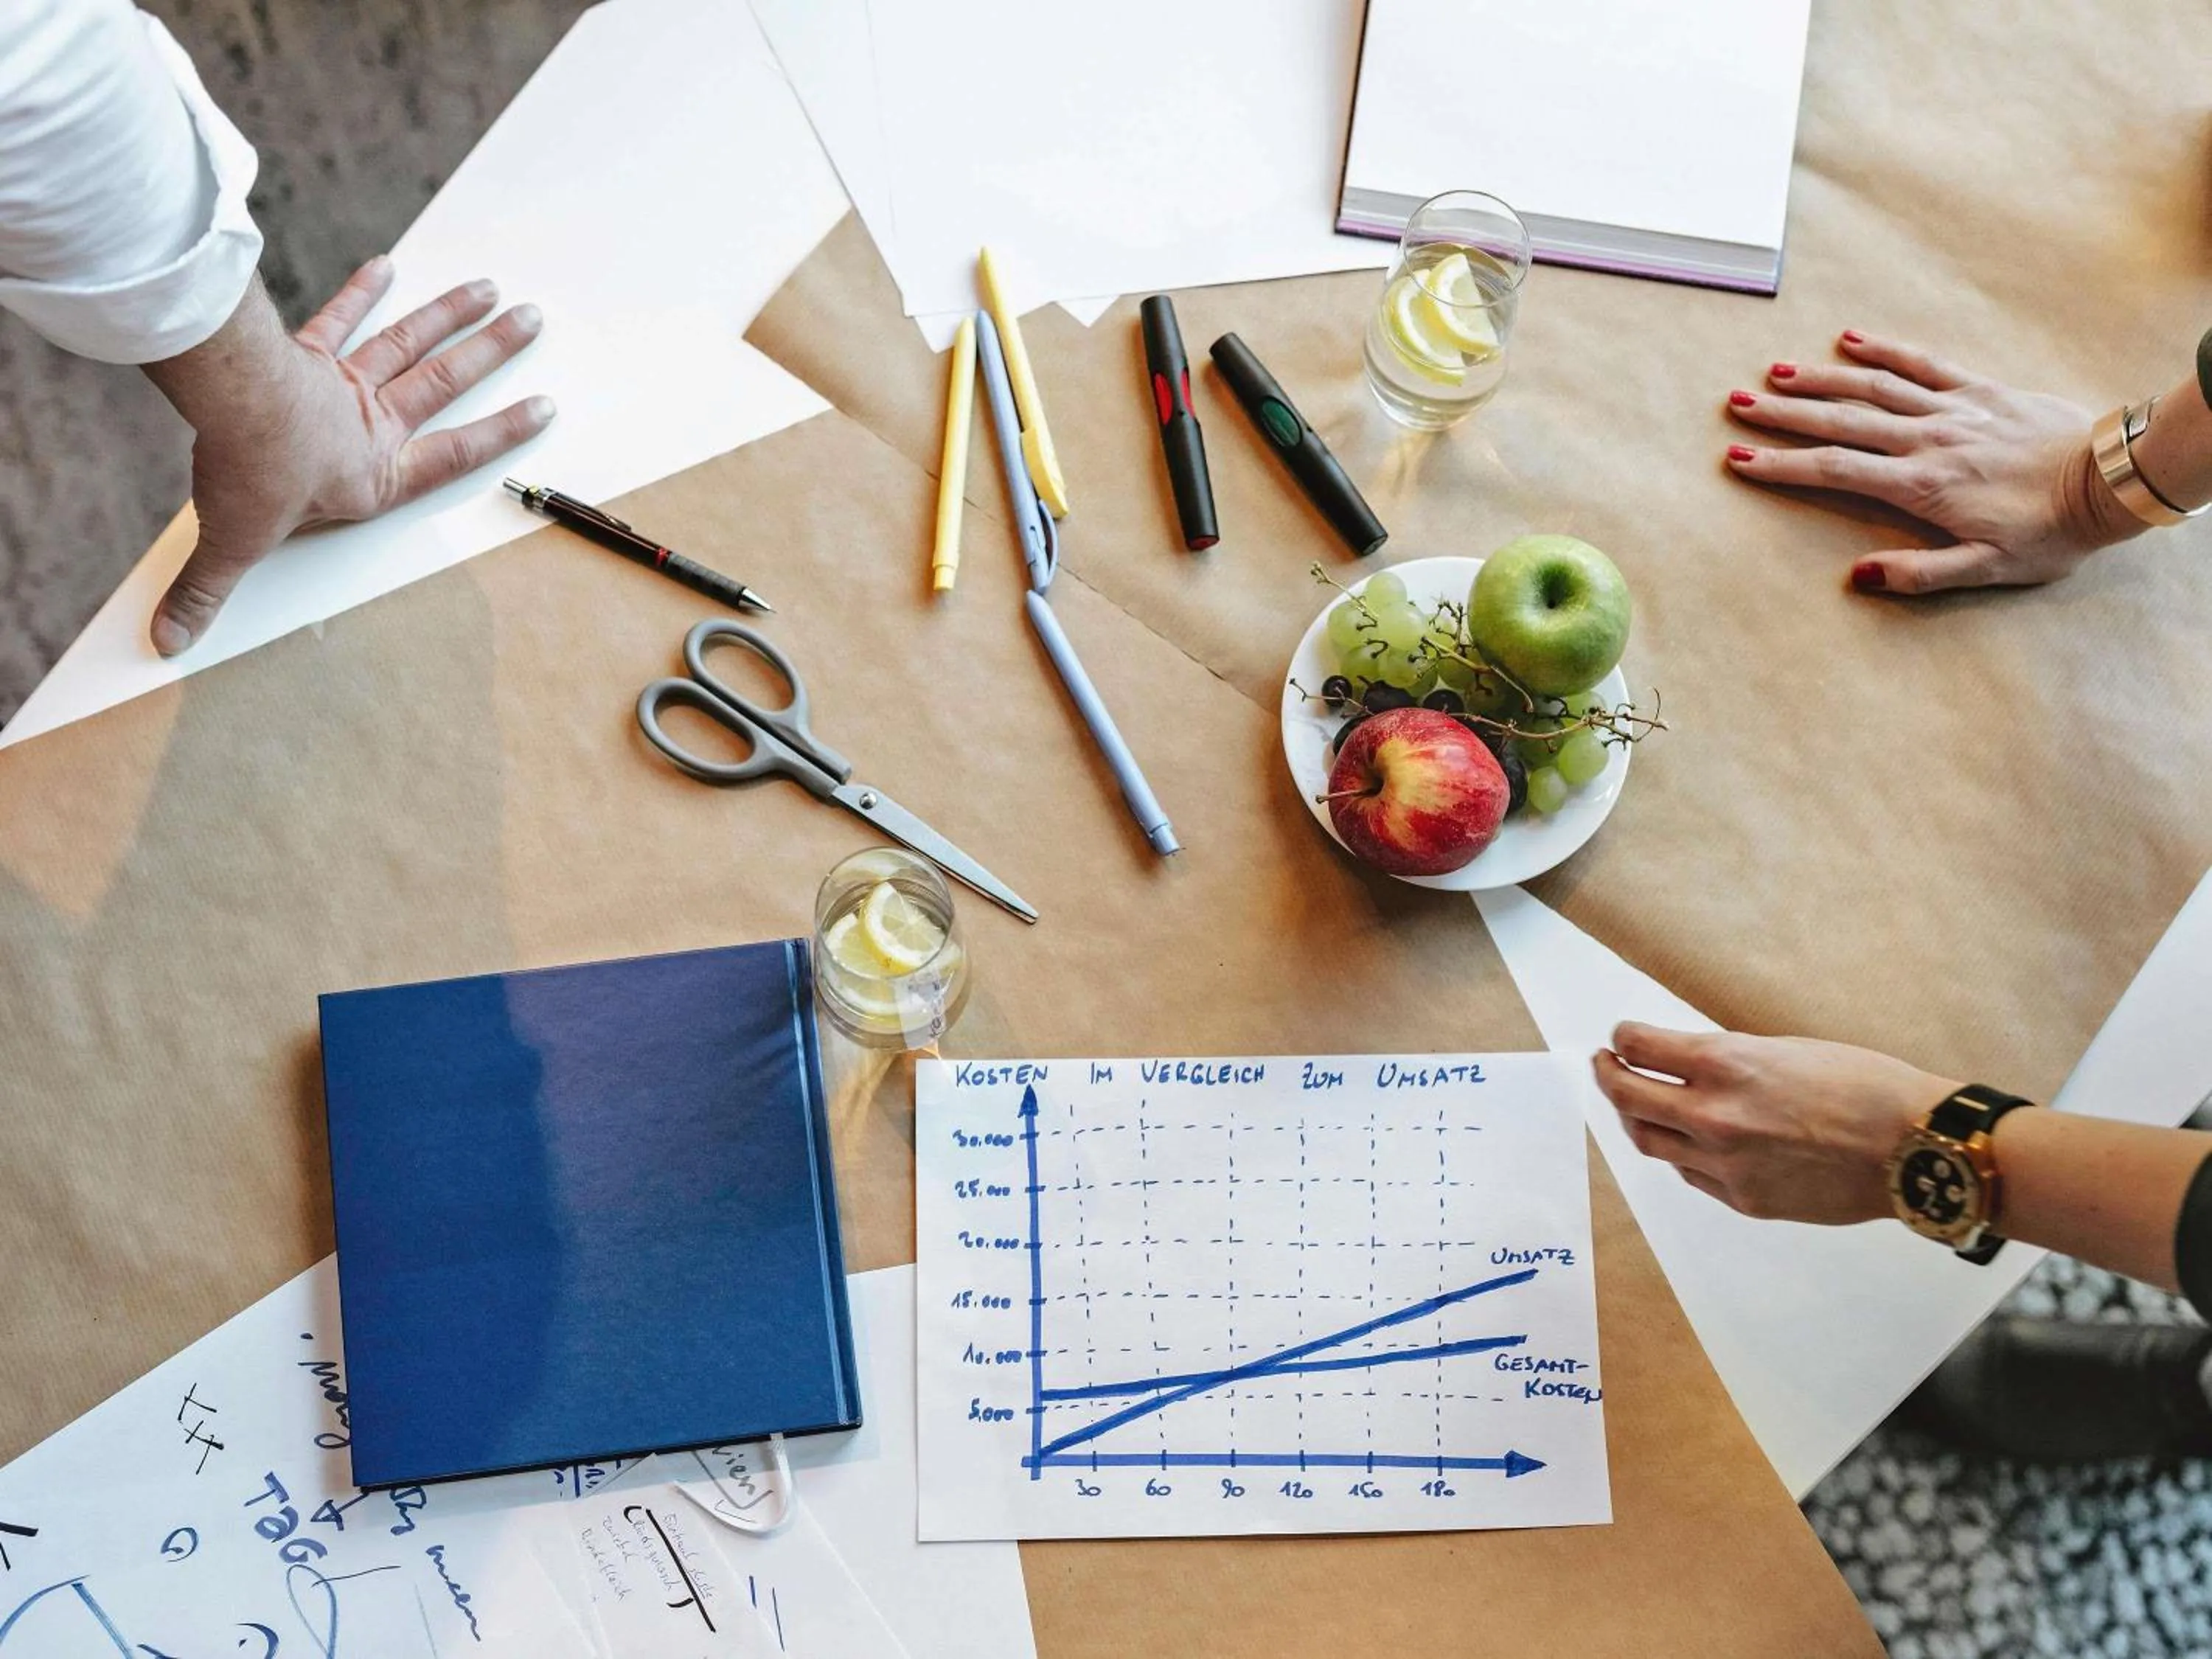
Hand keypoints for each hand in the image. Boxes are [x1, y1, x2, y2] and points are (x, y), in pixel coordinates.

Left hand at [143, 257, 552, 654]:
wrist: (231, 405)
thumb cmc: (252, 473)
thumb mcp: (234, 544)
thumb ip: (206, 590)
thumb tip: (170, 641)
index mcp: (376, 474)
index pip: (456, 454)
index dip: (503, 433)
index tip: (543, 407)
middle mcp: (373, 424)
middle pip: (445, 380)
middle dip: (493, 350)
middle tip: (532, 318)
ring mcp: (344, 383)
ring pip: (410, 342)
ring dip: (451, 312)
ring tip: (489, 288)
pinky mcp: (308, 352)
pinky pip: (340, 319)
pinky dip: (362, 291)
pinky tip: (385, 266)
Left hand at [1590, 1022, 1956, 1225]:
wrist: (1914, 1148)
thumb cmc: (1865, 1086)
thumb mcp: (1785, 1049)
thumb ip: (1727, 1060)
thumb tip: (1686, 1064)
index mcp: (1726, 1064)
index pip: (1640, 1046)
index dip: (1623, 1038)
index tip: (1621, 1036)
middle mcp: (1714, 1115)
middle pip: (1626, 1096)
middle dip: (1608, 1075)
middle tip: (1604, 1064)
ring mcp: (1726, 1163)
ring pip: (1650, 1141)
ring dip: (1636, 1117)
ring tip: (1636, 1102)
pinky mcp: (1744, 1200)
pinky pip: (1690, 1175)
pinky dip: (1681, 1154)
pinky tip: (1688, 1141)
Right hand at [1722, 330, 2141, 595]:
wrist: (2108, 480)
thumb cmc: (2049, 532)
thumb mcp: (1987, 569)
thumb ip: (1921, 574)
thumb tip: (1859, 575)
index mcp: (1921, 485)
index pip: (1835, 470)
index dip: (1782, 465)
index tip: (1739, 459)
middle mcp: (1927, 440)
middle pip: (1841, 420)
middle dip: (1784, 413)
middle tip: (1737, 403)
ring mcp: (1953, 410)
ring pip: (1874, 386)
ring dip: (1821, 377)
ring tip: (1776, 372)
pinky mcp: (1979, 391)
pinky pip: (1924, 364)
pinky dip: (1886, 349)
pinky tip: (1852, 338)